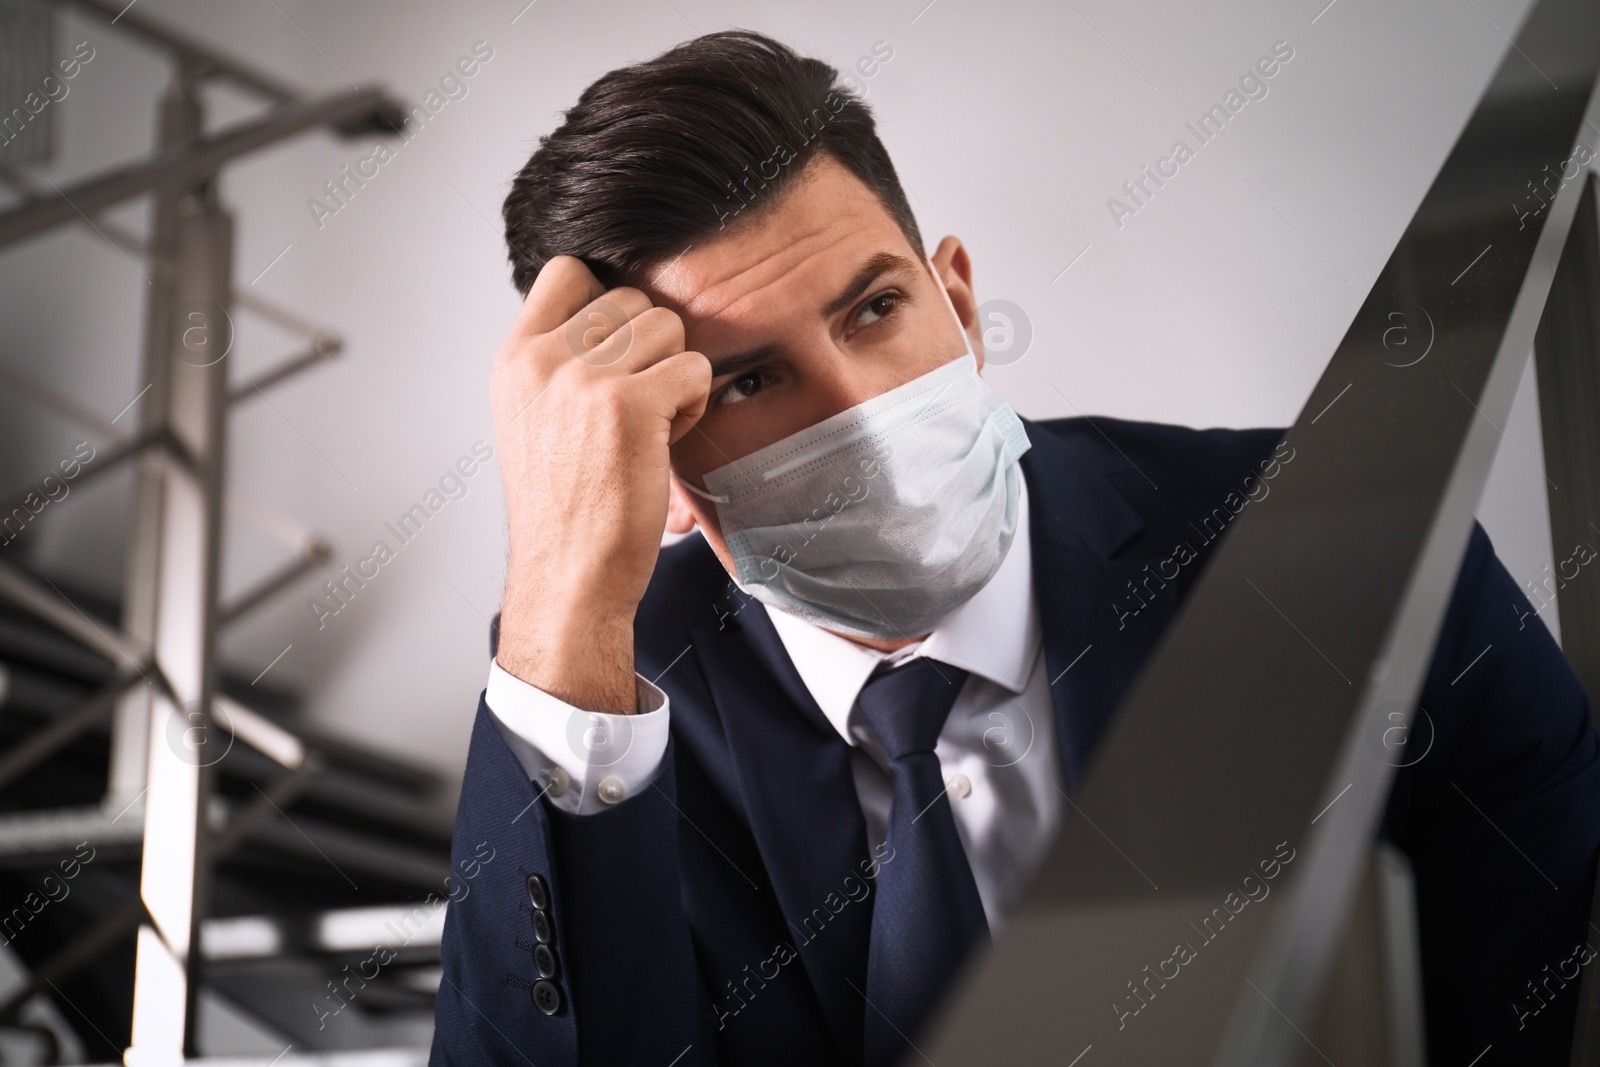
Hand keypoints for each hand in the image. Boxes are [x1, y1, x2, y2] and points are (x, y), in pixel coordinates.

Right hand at [491, 256, 710, 713]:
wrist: (569, 576)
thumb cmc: (565, 507)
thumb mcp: (533, 418)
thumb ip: (560, 361)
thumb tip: (613, 311)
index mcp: (515, 359)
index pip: (568, 270)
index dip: (608, 300)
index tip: (618, 352)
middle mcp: (542, 360)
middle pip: (631, 298)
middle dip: (650, 347)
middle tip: (639, 404)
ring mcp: (583, 378)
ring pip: (668, 327)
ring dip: (675, 374)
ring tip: (652, 426)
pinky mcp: (628, 404)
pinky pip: (694, 367)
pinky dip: (694, 404)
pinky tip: (666, 441)